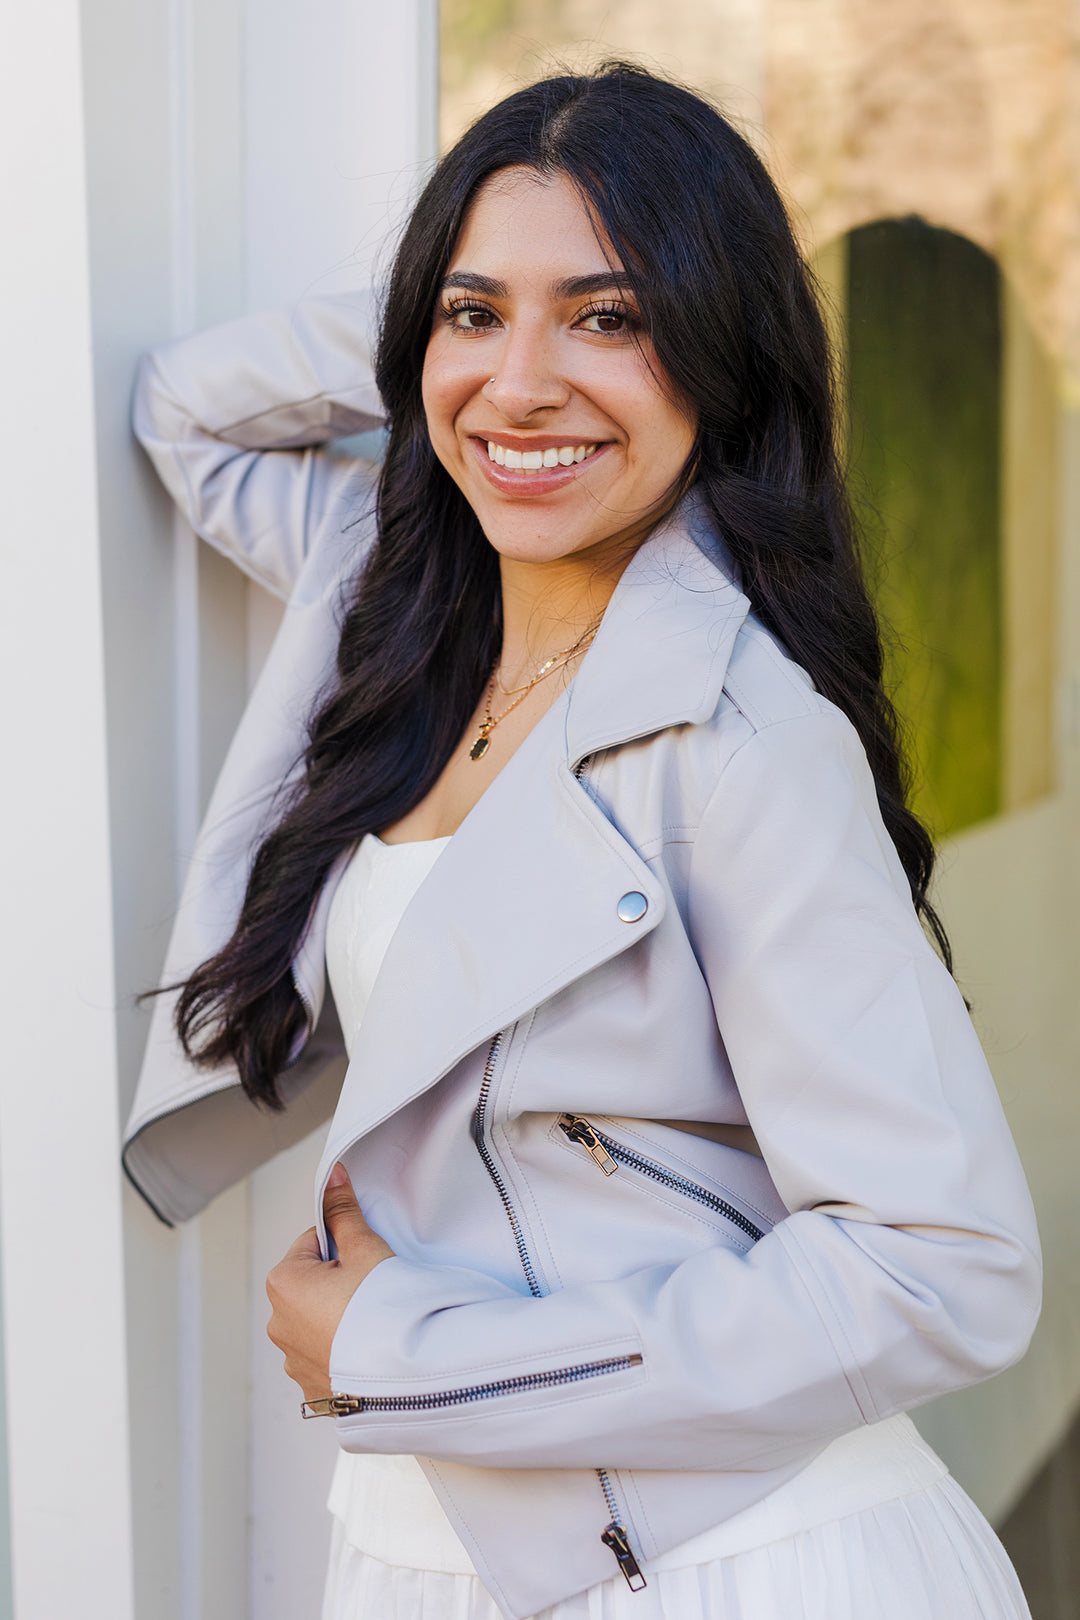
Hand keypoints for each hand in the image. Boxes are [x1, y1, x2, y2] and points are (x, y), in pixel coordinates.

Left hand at [266, 1162, 393, 1402]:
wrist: (401, 1375)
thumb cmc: (381, 1311)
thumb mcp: (365, 1248)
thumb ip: (343, 1211)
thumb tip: (332, 1179)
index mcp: (283, 1283)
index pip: (312, 1243)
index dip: (342, 1245)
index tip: (363, 1260)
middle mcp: (277, 1323)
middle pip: (311, 1283)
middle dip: (337, 1281)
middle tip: (371, 1290)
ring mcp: (292, 1360)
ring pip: (316, 1321)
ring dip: (337, 1317)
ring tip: (371, 1323)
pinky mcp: (310, 1387)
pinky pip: (323, 1356)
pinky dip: (340, 1350)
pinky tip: (365, 1349)